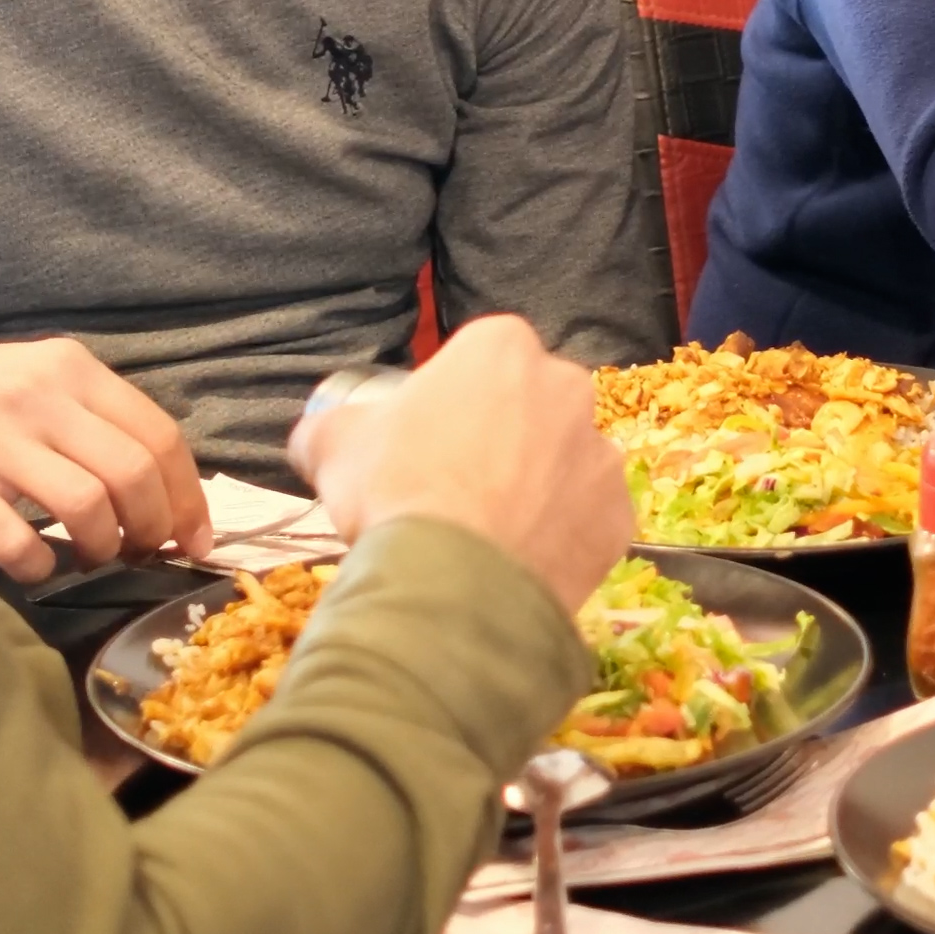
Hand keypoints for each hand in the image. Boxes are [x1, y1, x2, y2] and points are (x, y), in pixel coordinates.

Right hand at [0, 339, 212, 578]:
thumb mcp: (37, 382)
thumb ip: (96, 420)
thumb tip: (168, 496)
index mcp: (68, 367)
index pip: (159, 434)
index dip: (189, 497)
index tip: (195, 539)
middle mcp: (35, 396)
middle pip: (134, 474)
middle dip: (153, 527)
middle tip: (142, 552)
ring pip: (90, 508)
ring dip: (102, 547)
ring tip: (88, 555)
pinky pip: (24, 548)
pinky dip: (40, 567)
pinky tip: (32, 563)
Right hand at [287, 314, 634, 609]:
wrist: (453, 585)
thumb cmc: (395, 491)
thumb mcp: (335, 446)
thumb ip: (330, 429)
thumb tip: (315, 436)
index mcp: (502, 348)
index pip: (479, 356)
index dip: (451, 396)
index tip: (428, 437)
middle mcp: (566, 386)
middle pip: (532, 403)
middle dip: (503, 435)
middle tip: (458, 485)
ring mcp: (600, 454)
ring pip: (564, 462)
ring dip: (537, 486)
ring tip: (490, 533)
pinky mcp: (620, 517)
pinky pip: (588, 519)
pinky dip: (562, 537)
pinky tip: (521, 563)